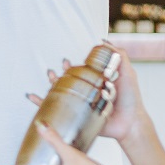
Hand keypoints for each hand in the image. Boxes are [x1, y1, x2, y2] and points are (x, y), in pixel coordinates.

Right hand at [26, 48, 148, 144]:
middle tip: (52, 72)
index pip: (79, 72)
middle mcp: (88, 94)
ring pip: (60, 94)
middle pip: (67, 82)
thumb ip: (120, 57)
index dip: (70, 66)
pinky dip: (42, 104)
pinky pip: (58, 111)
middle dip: (57, 76)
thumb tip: (104, 41)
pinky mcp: (78, 117)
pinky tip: (32, 97)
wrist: (131, 122)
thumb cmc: (131, 98)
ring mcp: (82, 106)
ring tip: (49, 78)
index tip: (65, 62)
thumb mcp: (128, 73)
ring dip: (50, 86)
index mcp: (96, 84)